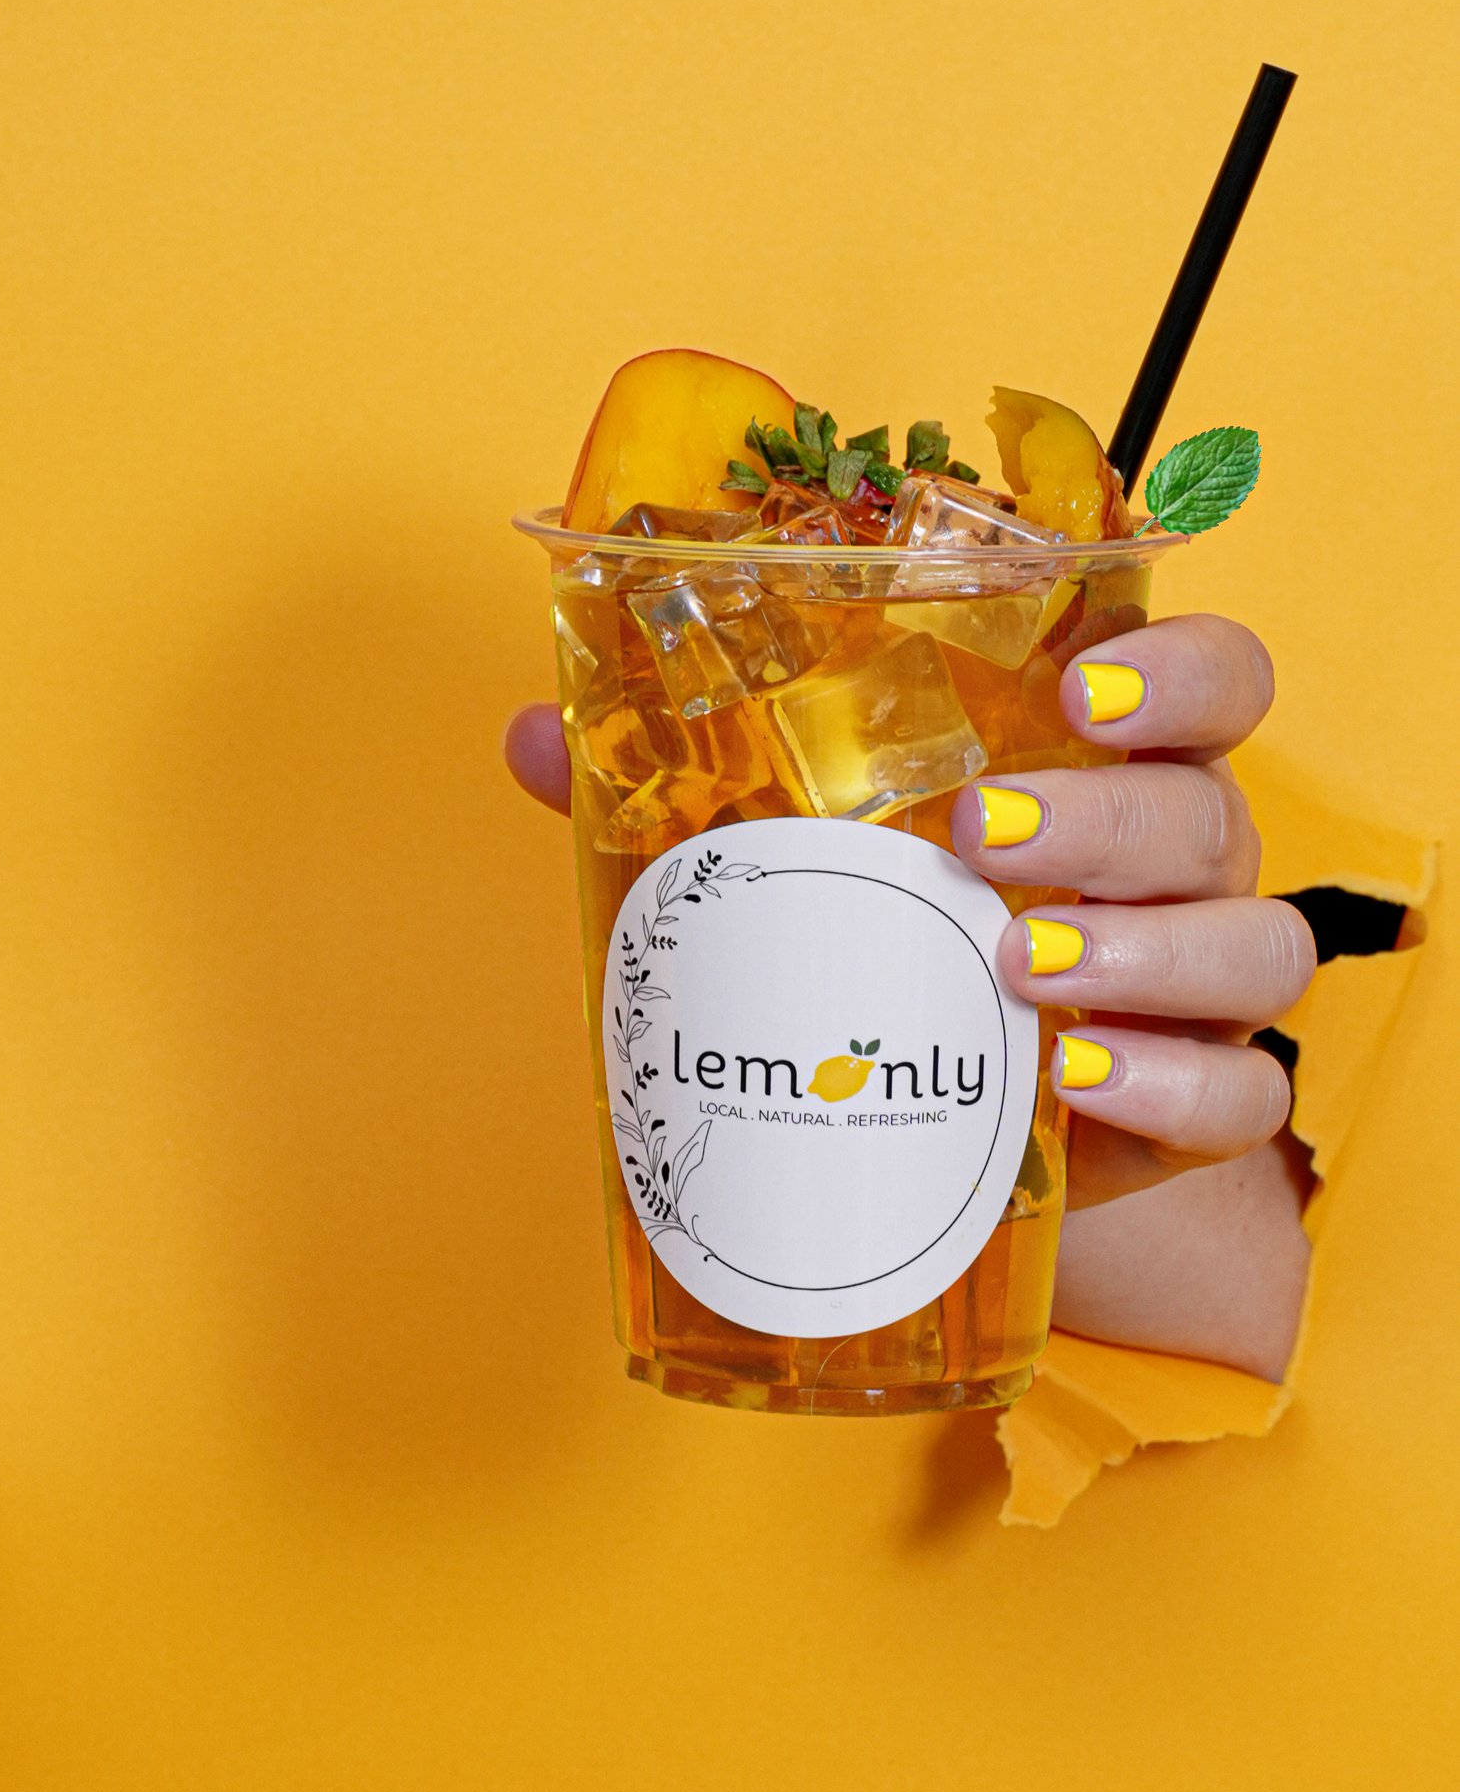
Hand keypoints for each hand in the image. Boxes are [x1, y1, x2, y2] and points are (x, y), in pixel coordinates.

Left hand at [505, 615, 1314, 1380]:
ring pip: (1255, 946)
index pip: (1210, 678)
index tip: (1080, 686)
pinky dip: (1174, 1090)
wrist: (959, 1124)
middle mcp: (1183, 859)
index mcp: (1111, 764)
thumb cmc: (890, 944)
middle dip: (1109, 816)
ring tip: (1016, 964)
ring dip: (1145, 950)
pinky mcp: (1200, 1107)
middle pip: (1210, 806)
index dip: (1175, 667)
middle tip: (984, 835)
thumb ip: (689, 788)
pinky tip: (1079, 1082)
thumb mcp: (801, 859)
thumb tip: (536, 735)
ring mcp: (1204, 984)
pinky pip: (1243, 1098)